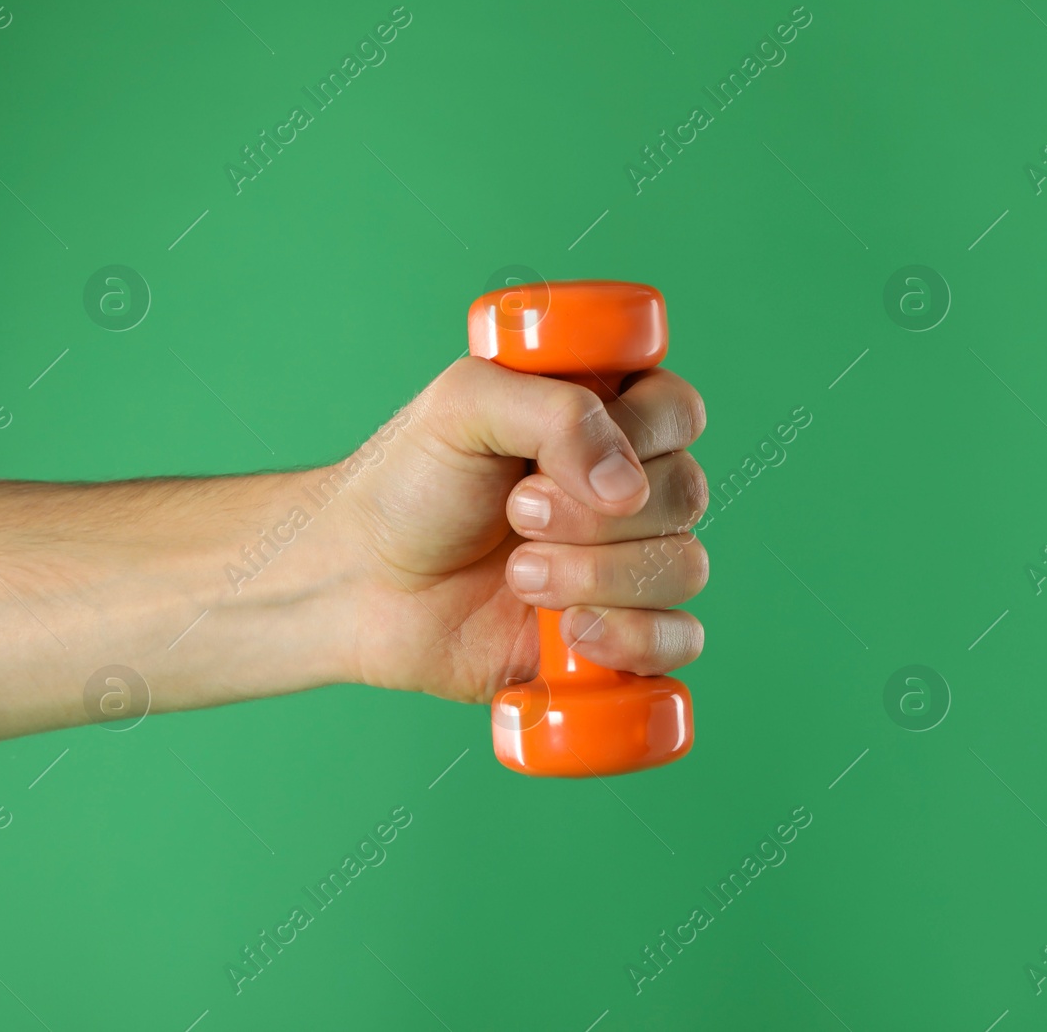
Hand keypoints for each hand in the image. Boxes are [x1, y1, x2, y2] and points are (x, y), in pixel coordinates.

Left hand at [334, 356, 709, 704]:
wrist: (360, 583)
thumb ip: (554, 411)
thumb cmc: (409, 482)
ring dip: (597, 576)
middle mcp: (628, 488)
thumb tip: (625, 486)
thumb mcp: (462, 405)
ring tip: (519, 575)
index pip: (679, 411)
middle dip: (592, 515)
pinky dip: (632, 639)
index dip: (638, 434)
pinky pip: (679, 641)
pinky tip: (569, 633)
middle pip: (686, 493)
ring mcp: (628, 564)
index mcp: (606, 416)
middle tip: (515, 513)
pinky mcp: (619, 635)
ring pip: (684, 568)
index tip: (558, 456)